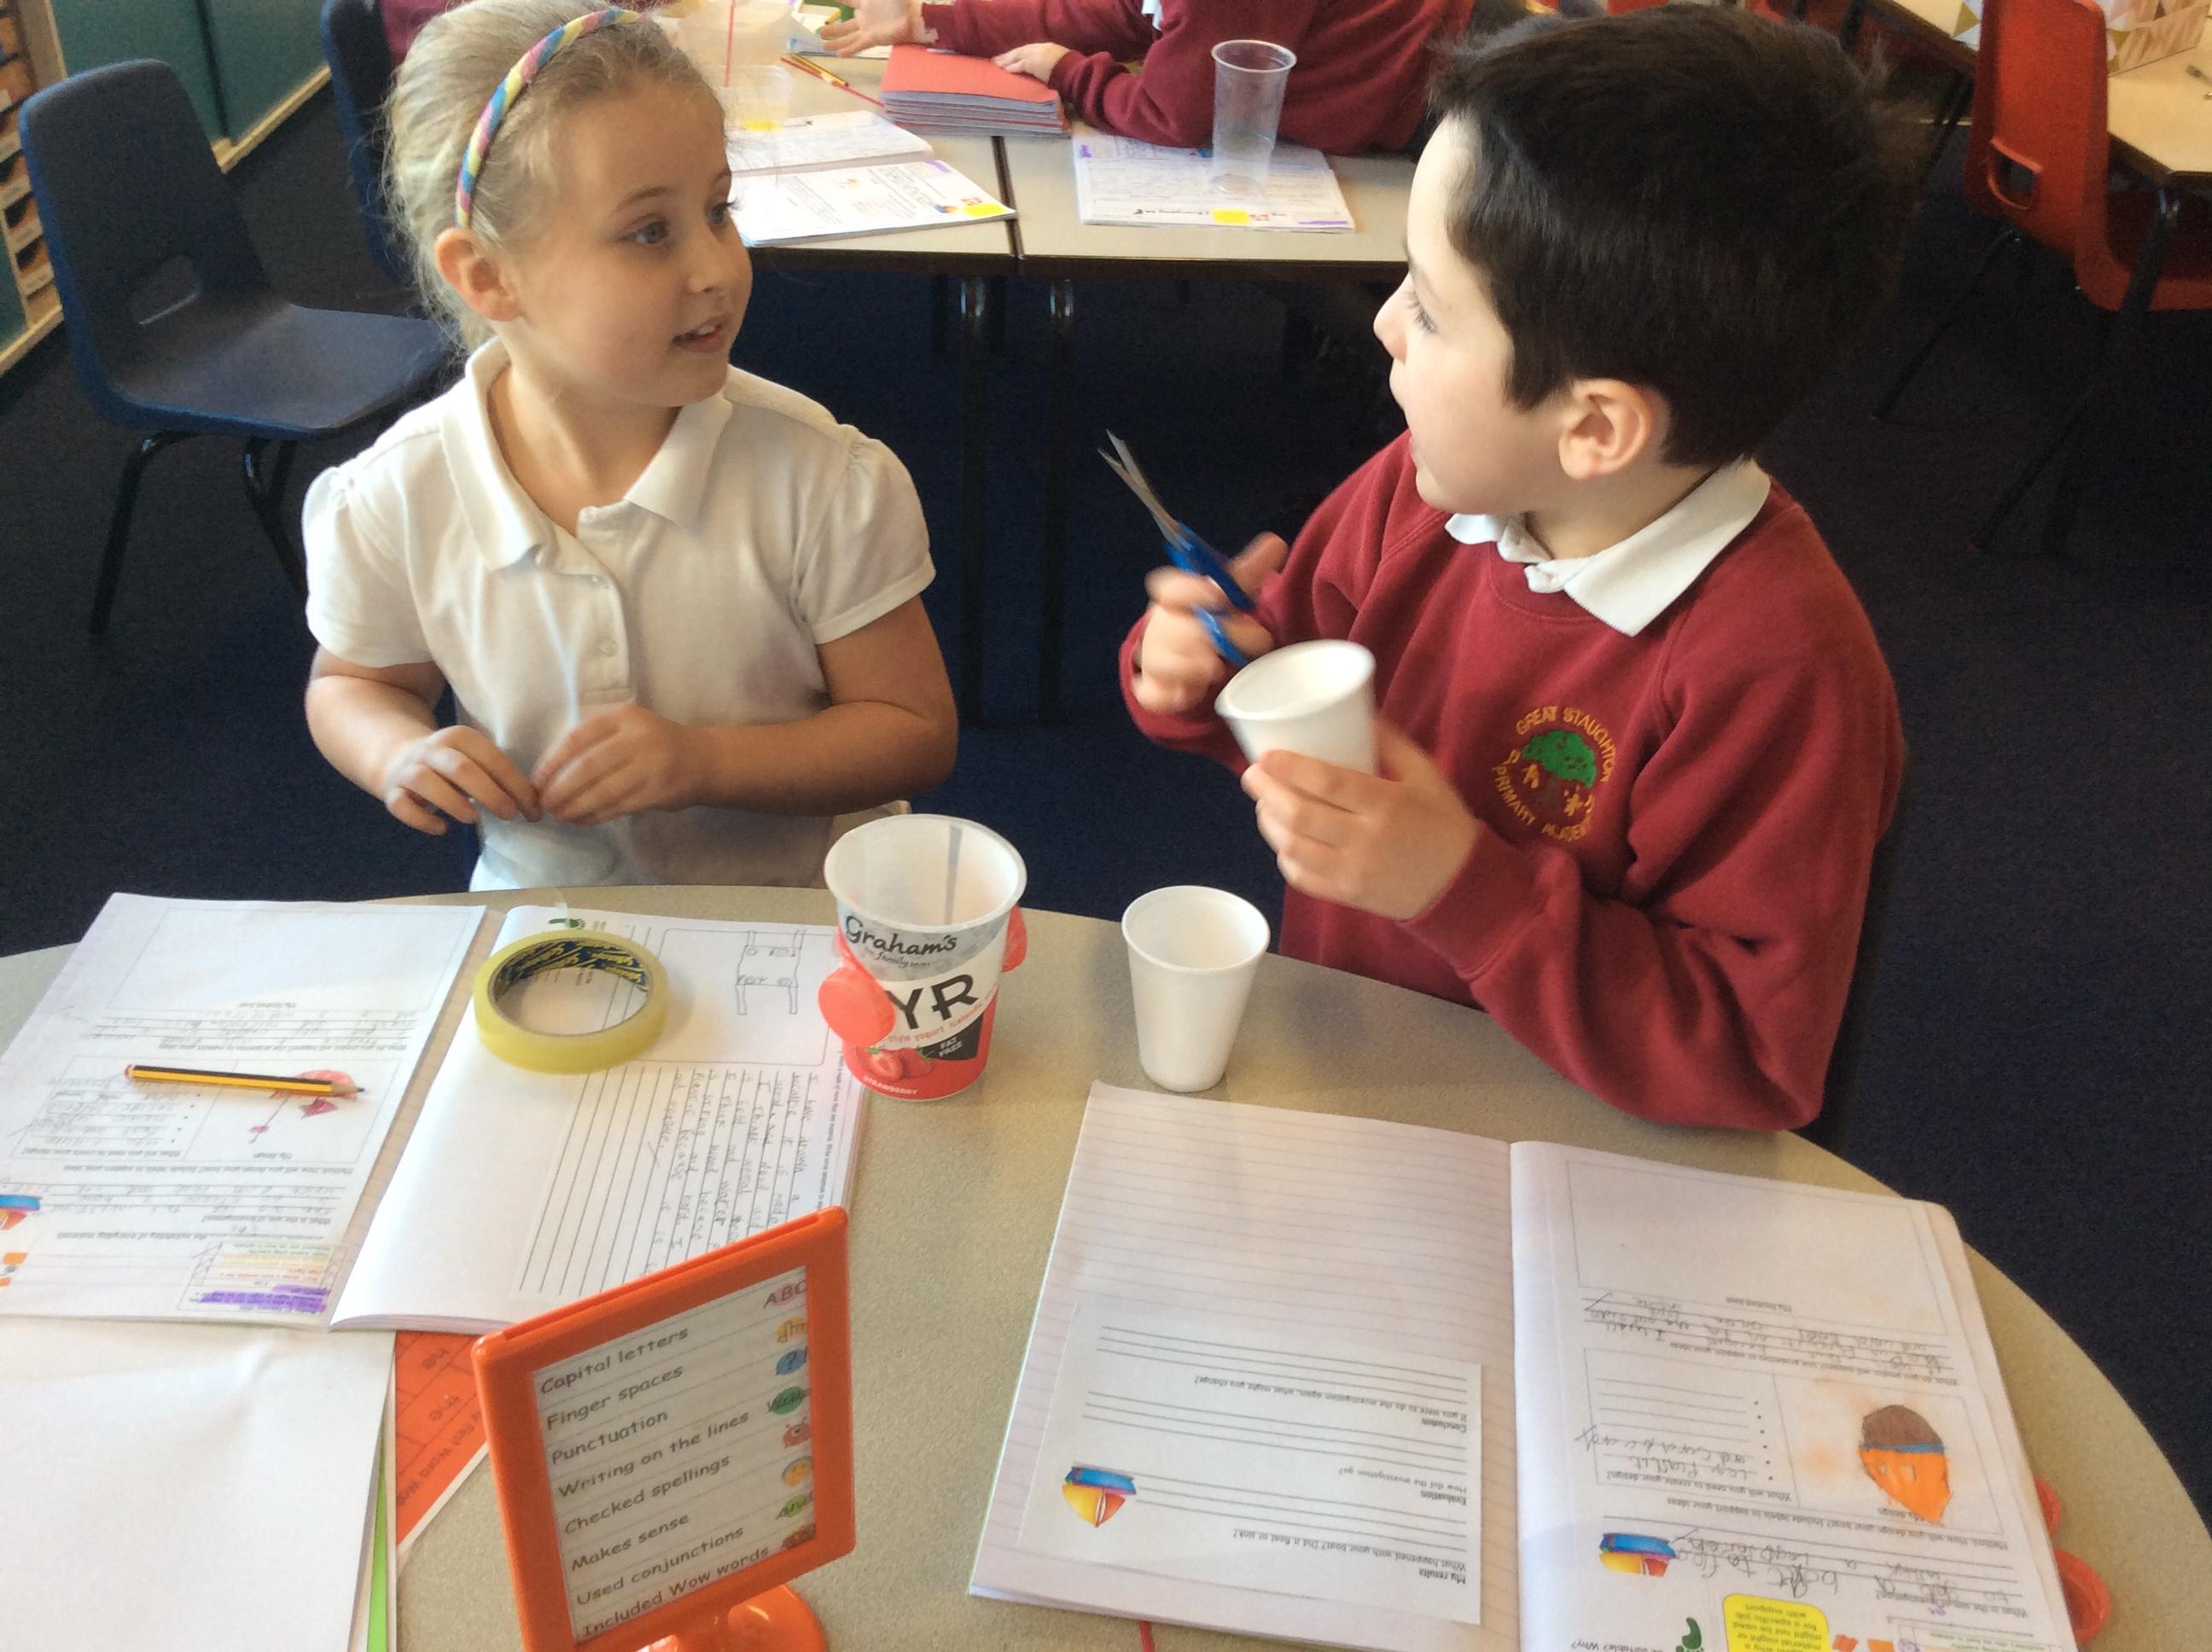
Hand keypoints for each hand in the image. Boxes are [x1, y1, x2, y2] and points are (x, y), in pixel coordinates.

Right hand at [380, 726, 539, 835]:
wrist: (397, 756)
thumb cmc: (451, 765)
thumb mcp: (476, 761)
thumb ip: (500, 777)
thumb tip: (537, 803)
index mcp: (461, 737)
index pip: (493, 759)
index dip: (516, 785)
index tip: (534, 810)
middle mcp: (433, 750)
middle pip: (461, 769)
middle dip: (490, 793)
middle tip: (510, 815)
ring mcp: (409, 770)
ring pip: (426, 782)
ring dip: (452, 802)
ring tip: (473, 819)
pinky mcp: (391, 791)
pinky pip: (401, 805)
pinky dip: (421, 819)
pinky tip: (442, 829)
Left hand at [533, 704, 702, 827]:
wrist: (705, 760)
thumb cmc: (657, 744)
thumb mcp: (630, 728)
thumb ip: (598, 741)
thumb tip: (553, 773)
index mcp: (624, 716)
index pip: (577, 738)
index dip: (553, 762)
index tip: (538, 781)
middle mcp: (638, 738)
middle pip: (587, 767)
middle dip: (561, 789)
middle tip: (545, 804)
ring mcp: (651, 765)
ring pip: (602, 790)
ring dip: (576, 807)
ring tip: (560, 816)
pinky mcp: (659, 791)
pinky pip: (619, 807)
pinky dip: (596, 816)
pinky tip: (583, 820)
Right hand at [821, 0, 925, 53]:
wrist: (912, 17)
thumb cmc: (899, 2)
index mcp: (867, 3)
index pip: (849, 0)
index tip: (828, 0)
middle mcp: (865, 18)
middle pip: (845, 25)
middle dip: (833, 29)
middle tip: (820, 31)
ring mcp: (868, 30)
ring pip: (848, 37)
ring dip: (836, 41)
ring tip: (823, 45)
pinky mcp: (872, 39)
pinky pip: (858, 46)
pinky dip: (848, 50)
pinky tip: (838, 55)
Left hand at [993, 41, 1069, 79]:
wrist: (1075, 71)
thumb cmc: (1073, 70)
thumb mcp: (1063, 64)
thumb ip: (1054, 65)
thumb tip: (1051, 73)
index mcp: (1048, 47)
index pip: (1029, 49)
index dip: (1019, 52)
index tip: (1012, 55)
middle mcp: (1040, 48)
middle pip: (1020, 50)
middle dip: (1009, 55)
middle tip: (998, 59)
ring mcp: (1036, 54)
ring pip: (1016, 56)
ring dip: (1006, 60)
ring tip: (997, 64)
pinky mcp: (1033, 63)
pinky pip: (1019, 65)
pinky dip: (1011, 67)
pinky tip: (1005, 69)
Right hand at [1130, 532, 1287, 713]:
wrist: (1184, 652)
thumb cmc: (1209, 617)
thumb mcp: (1229, 594)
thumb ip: (1249, 572)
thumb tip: (1275, 542)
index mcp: (1174, 596)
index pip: (1169, 586)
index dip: (1189, 590)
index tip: (1217, 596)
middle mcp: (1160, 625)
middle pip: (1172, 627)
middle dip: (1205, 634)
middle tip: (1239, 642)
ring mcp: (1154, 657)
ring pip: (1160, 661)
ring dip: (1186, 666)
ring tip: (1214, 669)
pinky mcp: (1154, 688)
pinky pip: (1153, 695)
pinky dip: (1169, 697)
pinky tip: (1189, 694)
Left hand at [1241, 721, 1478, 920]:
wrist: (1464, 885)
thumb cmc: (1443, 822)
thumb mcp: (1426, 774)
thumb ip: (1390, 743)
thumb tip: (1356, 710)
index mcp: (1386, 804)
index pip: (1327, 783)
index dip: (1289, 768)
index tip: (1265, 755)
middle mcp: (1365, 840)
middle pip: (1300, 815)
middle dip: (1267, 793)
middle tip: (1252, 775)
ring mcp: (1353, 872)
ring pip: (1293, 848)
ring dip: (1269, 823)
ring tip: (1264, 804)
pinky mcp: (1348, 897)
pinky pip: (1302, 878)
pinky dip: (1285, 858)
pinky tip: (1284, 840)